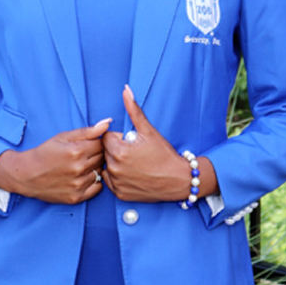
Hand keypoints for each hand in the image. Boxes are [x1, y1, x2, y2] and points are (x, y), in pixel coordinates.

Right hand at [0, 118, 110, 204]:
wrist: (26, 174)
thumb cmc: (45, 153)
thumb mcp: (63, 137)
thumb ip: (88, 130)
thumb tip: (108, 122)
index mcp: (76, 150)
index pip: (102, 145)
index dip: (98, 143)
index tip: (90, 145)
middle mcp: (78, 168)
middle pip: (103, 158)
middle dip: (97, 155)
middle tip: (85, 155)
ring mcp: (78, 184)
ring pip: (100, 172)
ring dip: (95, 168)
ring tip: (81, 166)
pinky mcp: (76, 197)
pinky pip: (97, 188)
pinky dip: (94, 182)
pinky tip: (83, 177)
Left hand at [102, 85, 190, 201]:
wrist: (179, 180)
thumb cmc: (165, 155)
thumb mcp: (149, 130)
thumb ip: (134, 110)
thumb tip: (125, 90)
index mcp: (119, 151)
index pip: (108, 138)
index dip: (121, 138)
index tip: (133, 142)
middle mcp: (114, 169)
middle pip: (106, 152)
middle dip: (118, 150)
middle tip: (136, 153)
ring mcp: (117, 183)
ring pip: (107, 166)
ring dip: (116, 163)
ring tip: (135, 164)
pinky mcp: (120, 194)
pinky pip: (111, 182)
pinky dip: (118, 177)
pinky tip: (133, 174)